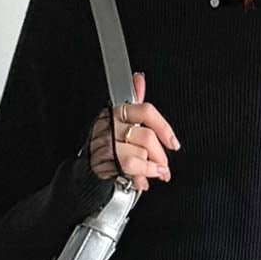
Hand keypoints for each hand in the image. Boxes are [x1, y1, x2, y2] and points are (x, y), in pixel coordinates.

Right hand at [88, 72, 179, 190]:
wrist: (86, 172)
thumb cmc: (107, 147)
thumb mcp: (121, 123)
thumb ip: (134, 103)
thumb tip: (139, 78)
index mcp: (117, 112)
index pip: (145, 111)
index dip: (164, 127)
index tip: (174, 143)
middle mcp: (111, 124)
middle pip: (147, 136)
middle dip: (160, 156)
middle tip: (164, 167)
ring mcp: (107, 143)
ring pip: (141, 152)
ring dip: (152, 168)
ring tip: (154, 174)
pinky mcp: (105, 159)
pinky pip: (132, 164)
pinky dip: (143, 174)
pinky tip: (143, 180)